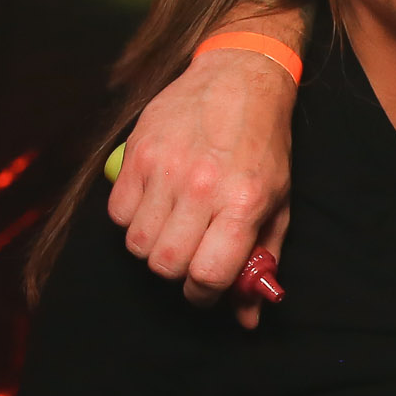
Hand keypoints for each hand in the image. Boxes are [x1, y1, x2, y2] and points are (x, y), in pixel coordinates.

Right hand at [105, 48, 295, 322]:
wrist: (240, 78)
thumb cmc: (263, 146)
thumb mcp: (278, 203)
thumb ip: (262, 261)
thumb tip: (248, 316)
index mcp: (243, 203)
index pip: (207, 275)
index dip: (203, 294)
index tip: (206, 288)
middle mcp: (202, 188)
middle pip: (165, 265)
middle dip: (177, 272)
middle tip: (190, 256)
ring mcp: (166, 168)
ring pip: (136, 243)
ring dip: (152, 246)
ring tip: (173, 226)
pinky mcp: (137, 152)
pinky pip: (117, 213)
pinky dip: (131, 218)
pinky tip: (155, 203)